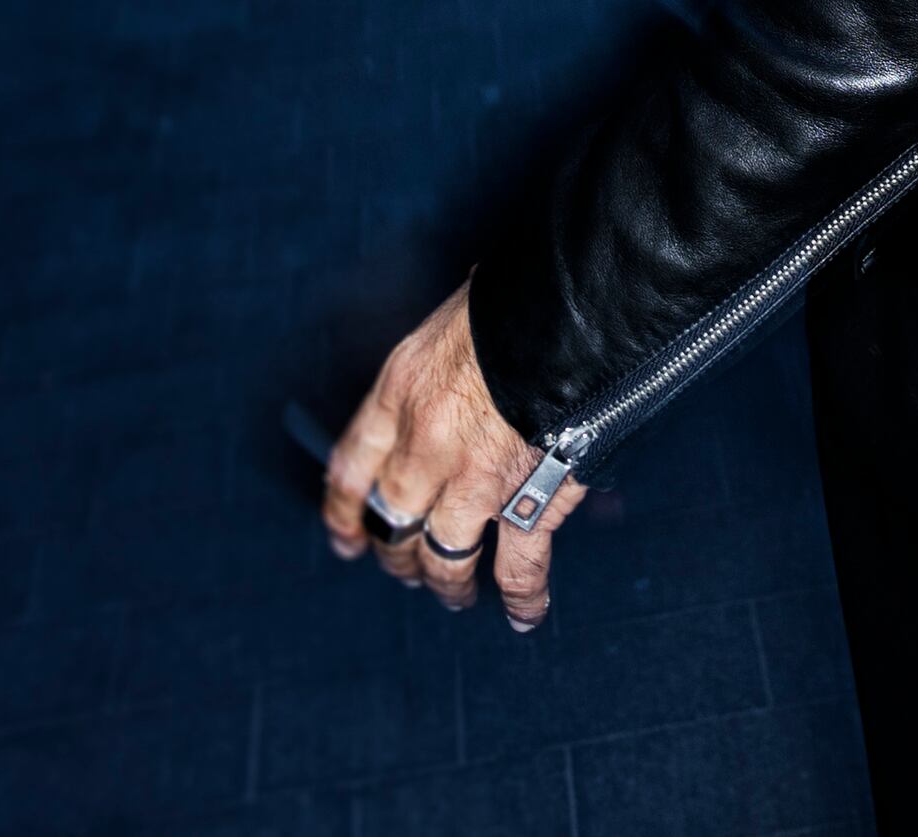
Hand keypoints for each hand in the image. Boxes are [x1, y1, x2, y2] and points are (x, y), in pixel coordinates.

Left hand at [317, 283, 584, 627]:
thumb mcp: (453, 320)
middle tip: (403, 566)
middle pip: (391, 520)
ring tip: (453, 595)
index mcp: (400, 394)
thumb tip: (455, 370)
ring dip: (445, 584)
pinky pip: (518, 567)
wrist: (574, 311)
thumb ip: (442, 365)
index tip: (344, 536)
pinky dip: (521, 597)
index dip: (343, 509)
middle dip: (394, 552)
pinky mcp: (528, 502)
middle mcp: (424, 446)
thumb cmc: (517, 302)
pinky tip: (522, 615)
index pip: (351, 465)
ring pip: (440, 557)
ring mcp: (474, 482)